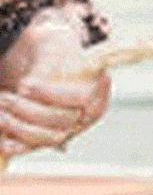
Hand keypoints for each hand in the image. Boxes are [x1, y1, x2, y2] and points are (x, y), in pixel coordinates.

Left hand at [0, 18, 110, 159]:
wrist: (46, 63)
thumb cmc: (52, 52)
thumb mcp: (54, 46)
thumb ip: (50, 63)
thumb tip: (31, 85)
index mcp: (99, 89)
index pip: (83, 97)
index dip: (53, 94)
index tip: (25, 85)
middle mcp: (88, 113)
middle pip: (64, 120)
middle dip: (29, 110)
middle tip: (4, 97)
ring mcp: (71, 129)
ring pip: (50, 137)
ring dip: (20, 126)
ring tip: (0, 110)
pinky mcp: (50, 139)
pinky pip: (37, 148)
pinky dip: (19, 146)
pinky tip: (4, 141)